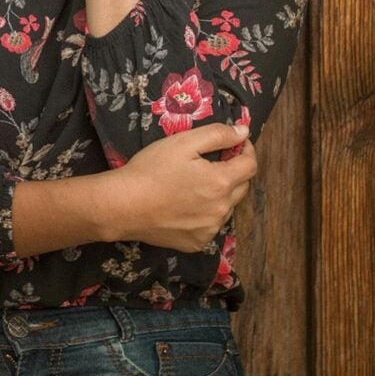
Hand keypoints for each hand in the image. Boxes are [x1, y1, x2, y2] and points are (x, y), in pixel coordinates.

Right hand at [104, 123, 257, 251]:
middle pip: (242, 187)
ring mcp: (210, 230)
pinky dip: (206, 213)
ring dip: (220, 193)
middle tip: (212, 160)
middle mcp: (222, 210)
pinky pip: (211, 225)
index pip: (250, 165)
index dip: (246, 149)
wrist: (124, 205)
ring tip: (195, 183)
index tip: (236, 142)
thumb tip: (244, 131)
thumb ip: (217, 135)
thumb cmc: (152, 169)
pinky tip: (185, 204)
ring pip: (226, 207)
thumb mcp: (183, 142)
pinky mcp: (197, 244)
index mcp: (221, 183)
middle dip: (234, 170)